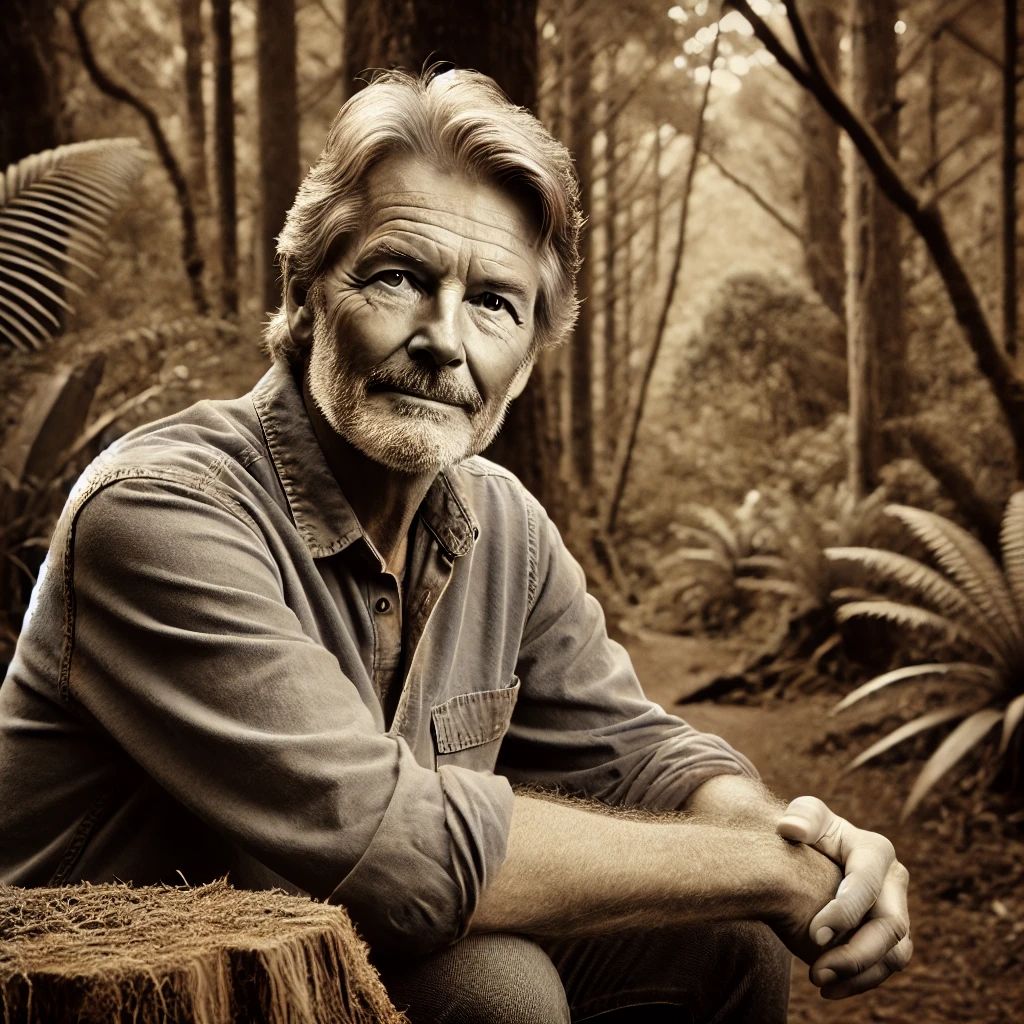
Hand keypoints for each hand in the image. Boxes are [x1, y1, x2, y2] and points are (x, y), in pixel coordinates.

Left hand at [777, 795, 912, 998]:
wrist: (815, 854)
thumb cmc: (809, 831)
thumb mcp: (805, 816)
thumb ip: (802, 816)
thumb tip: (790, 828)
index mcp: (876, 851)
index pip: (867, 885)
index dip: (844, 912)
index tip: (813, 935)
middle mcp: (894, 882)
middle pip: (890, 927)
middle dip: (855, 954)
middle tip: (816, 972)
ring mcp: (897, 911)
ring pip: (894, 955)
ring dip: (859, 975)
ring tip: (819, 982)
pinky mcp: (891, 937)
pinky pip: (886, 967)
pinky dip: (860, 982)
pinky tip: (829, 988)